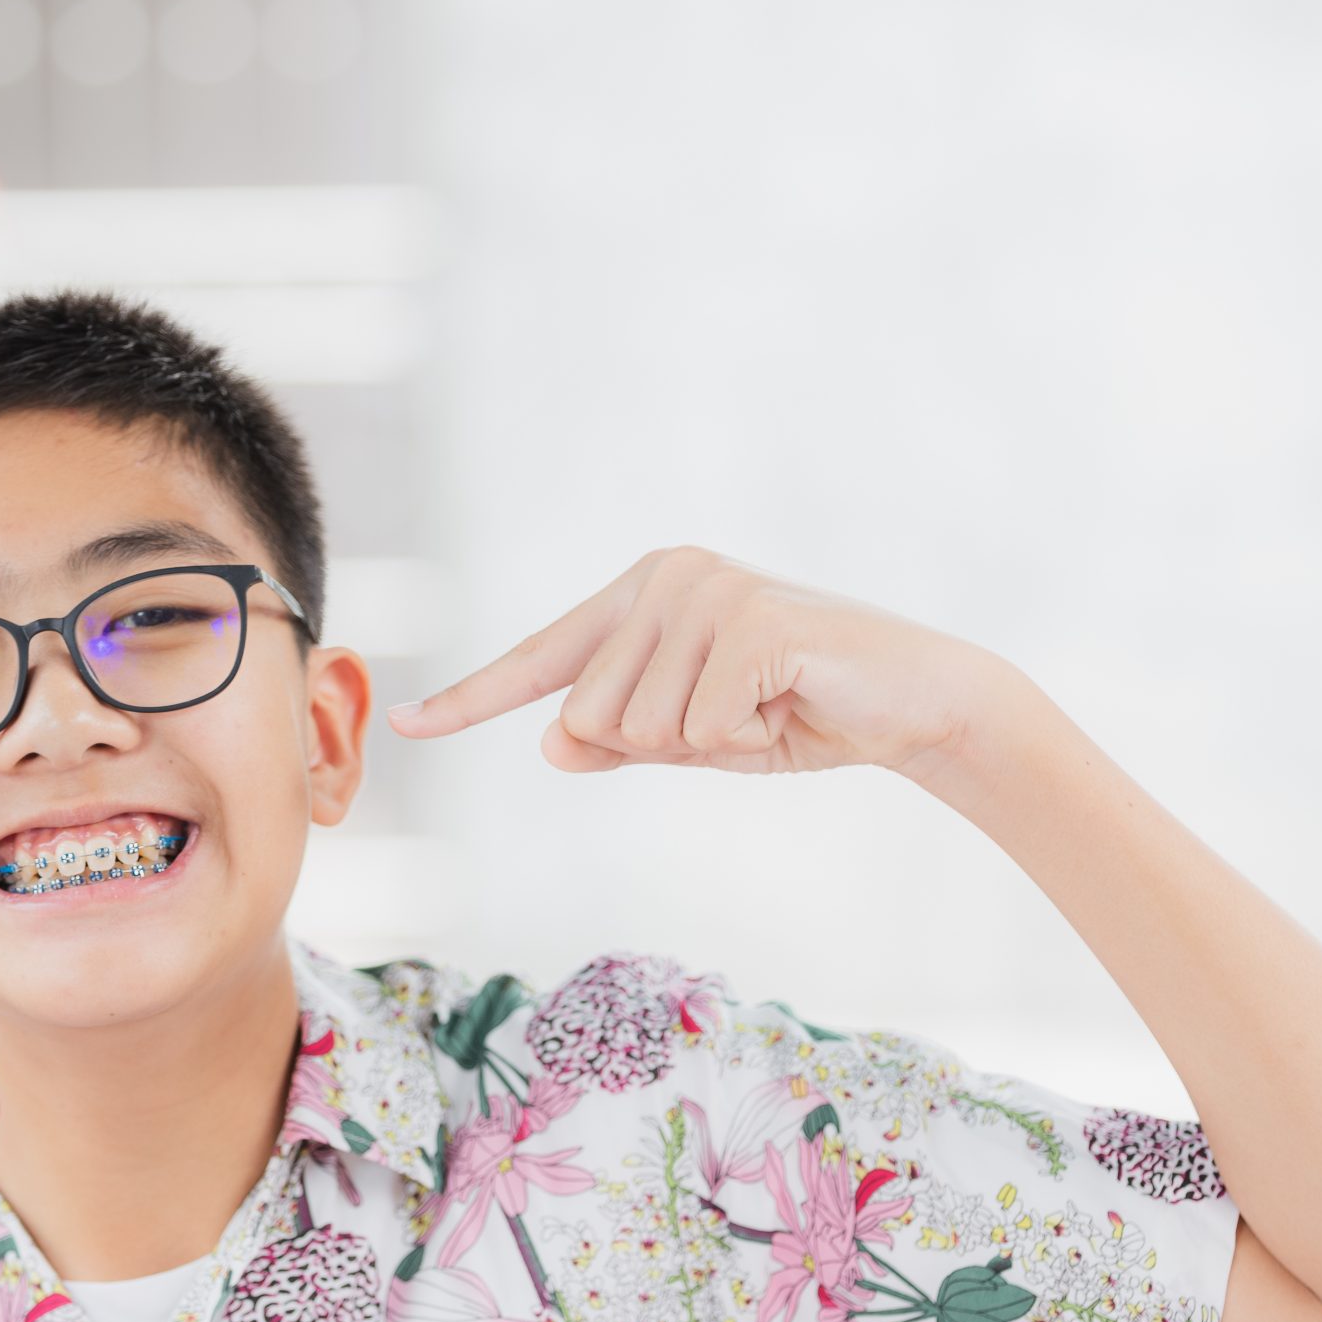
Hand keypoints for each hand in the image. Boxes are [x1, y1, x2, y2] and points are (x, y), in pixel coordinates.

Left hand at [385, 545, 1014, 776]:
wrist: (911, 703)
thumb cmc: (799, 713)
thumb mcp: (696, 739)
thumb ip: (621, 740)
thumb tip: (554, 742)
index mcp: (643, 594)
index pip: (542, 659)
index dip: (473, 698)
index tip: (409, 723)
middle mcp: (666, 577)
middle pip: (593, 715)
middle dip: (663, 744)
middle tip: (740, 717)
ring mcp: (708, 591)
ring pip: (641, 727)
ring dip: (709, 743)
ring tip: (767, 707)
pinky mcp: (752, 623)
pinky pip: (700, 727)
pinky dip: (745, 739)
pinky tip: (789, 704)